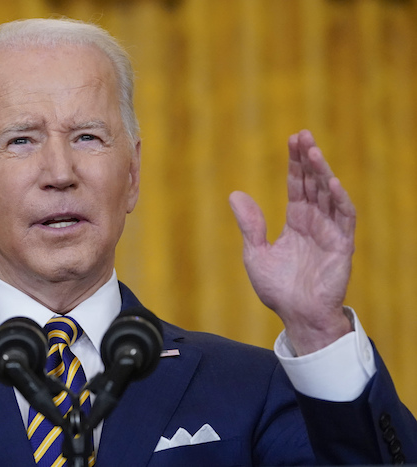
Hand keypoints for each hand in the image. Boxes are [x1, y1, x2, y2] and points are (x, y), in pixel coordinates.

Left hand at [229, 130, 354, 354]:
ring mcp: (330, 232)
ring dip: (323, 173)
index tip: (292, 139)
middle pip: (313, 184)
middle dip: (308, 160)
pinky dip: (339, 201)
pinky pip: (344, 219)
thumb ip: (250, 225)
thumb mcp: (255, 253)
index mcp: (296, 222)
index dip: (294, 163)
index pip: (297, 185)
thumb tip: (234, 194)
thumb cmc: (278, 288)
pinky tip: (331, 183)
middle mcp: (315, 222)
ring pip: (329, 195)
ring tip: (313, 152)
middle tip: (303, 135)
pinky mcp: (341, 246)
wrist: (296, 315)